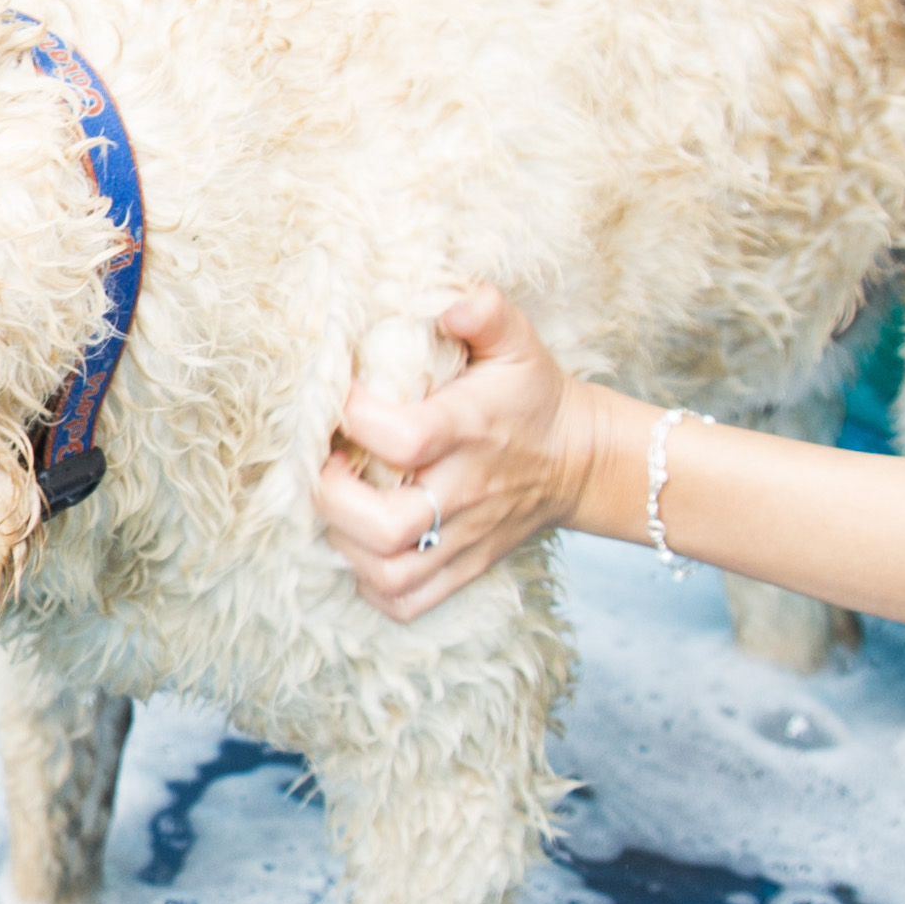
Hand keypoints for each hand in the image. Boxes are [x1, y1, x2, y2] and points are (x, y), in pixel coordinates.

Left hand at [315, 287, 602, 622]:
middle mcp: (465, 492)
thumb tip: (453, 301)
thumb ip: (486, 313)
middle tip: (325, 464)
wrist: (579, 460)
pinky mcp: (463, 568)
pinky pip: (406, 602)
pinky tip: (360, 548)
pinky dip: (370, 586)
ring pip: (389, 573)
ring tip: (337, 505)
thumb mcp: (518, 343)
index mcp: (473, 430)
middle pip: (387, 527)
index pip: (406, 438)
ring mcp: (463, 538)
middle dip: (334, 499)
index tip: (341, 397)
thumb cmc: (530, 397)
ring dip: (345, 544)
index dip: (358, 419)